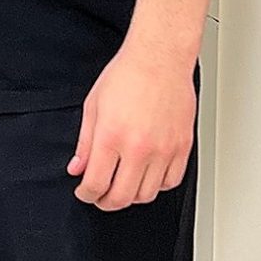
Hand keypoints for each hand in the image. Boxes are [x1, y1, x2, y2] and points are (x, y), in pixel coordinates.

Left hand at [67, 40, 196, 210]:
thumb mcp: (93, 107)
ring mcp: (163, 149)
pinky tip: (148, 176)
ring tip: (123, 185)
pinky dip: (157, 186)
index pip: (95, 184)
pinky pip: (171, 182)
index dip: (86, 194)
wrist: (160, 58)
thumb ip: (84, 143)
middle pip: (121, 197)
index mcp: (111, 136)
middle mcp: (139, 147)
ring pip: (147, 195)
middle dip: (105, 201)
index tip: (84, 192)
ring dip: (131, 196)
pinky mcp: (182, 147)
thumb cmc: (127, 75)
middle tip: (100, 196)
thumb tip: (78, 168)